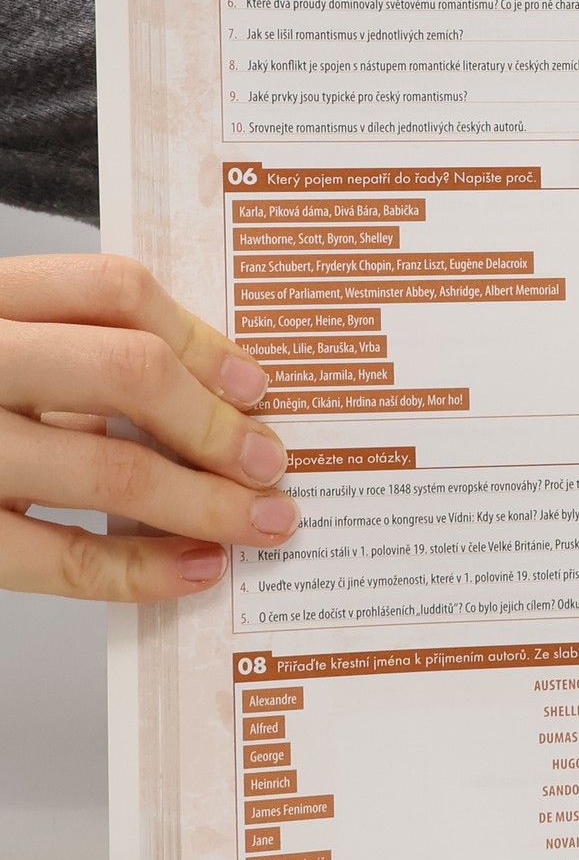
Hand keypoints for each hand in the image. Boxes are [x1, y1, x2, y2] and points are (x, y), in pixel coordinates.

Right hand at [1, 255, 295, 600]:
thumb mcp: (3, 352)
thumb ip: (77, 359)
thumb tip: (221, 400)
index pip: (112, 290)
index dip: (201, 337)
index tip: (255, 385)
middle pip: (127, 370)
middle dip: (217, 425)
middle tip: (271, 464)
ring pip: (109, 469)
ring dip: (206, 503)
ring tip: (262, 523)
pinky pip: (62, 558)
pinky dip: (143, 569)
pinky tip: (196, 569)